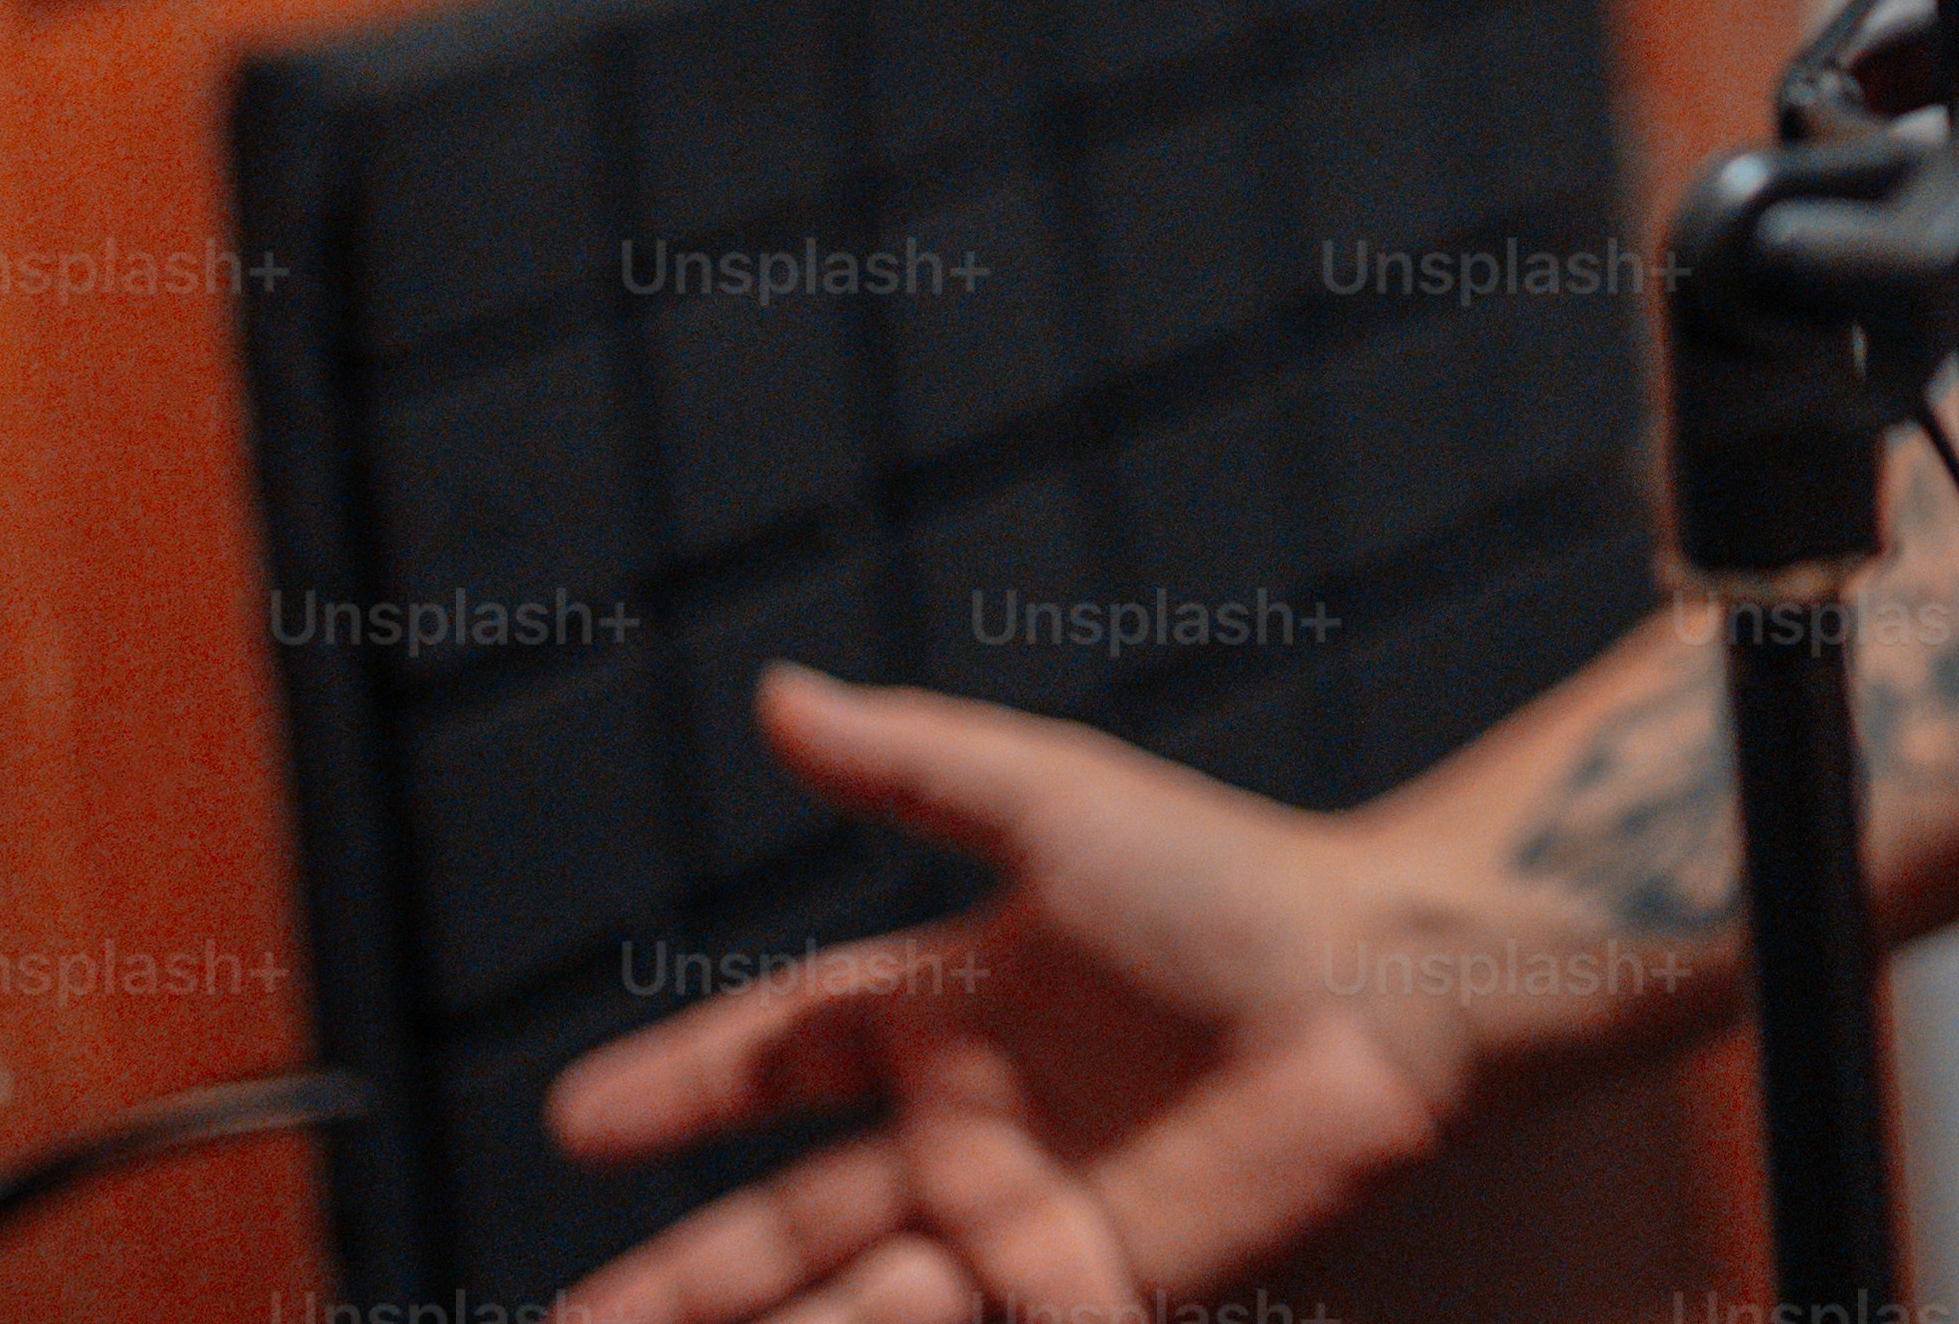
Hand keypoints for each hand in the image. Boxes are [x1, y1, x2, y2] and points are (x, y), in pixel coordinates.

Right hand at [546, 664, 1474, 1323]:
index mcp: (948, 1009)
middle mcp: (971, 1127)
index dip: (682, 1088)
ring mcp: (1025, 1219)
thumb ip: (907, 768)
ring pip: (856, 1298)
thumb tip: (777, 694)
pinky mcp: (1090, 1291)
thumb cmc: (1231, 878)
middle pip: (789, 1221)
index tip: (576, 1124)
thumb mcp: (1049, 804)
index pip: (780, 1056)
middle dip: (683, 1280)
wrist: (1382, 989)